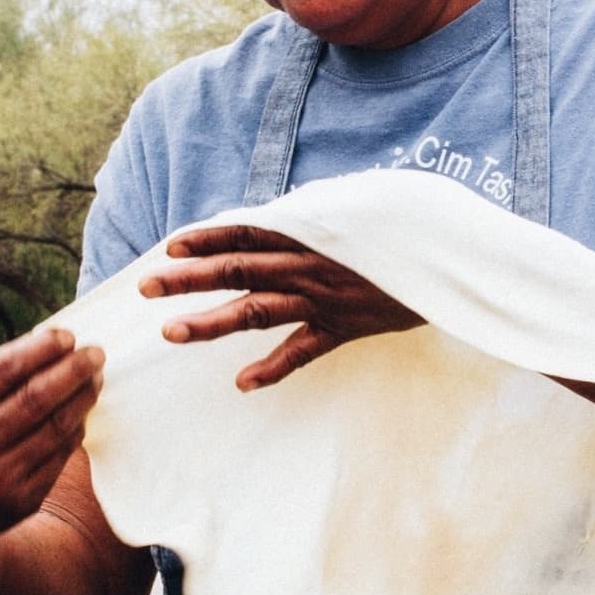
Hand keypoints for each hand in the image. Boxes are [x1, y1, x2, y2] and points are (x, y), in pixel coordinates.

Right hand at [0, 328, 104, 560]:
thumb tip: (48, 348)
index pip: (2, 372)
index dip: (41, 350)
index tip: (67, 336)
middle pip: (36, 399)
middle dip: (72, 371)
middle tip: (96, 353)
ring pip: (55, 428)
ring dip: (82, 398)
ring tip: (95, 379)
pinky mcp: (20, 501)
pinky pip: (59, 457)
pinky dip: (74, 430)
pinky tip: (81, 414)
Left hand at [138, 223, 422, 389]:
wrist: (449, 259)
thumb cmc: (400, 231)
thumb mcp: (357, 211)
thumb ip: (315, 217)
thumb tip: (278, 218)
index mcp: (310, 233)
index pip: (248, 231)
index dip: (208, 238)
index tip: (170, 246)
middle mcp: (310, 265)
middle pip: (239, 270)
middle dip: (188, 278)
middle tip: (145, 286)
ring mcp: (325, 298)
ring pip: (258, 310)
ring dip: (212, 322)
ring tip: (170, 332)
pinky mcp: (345, 327)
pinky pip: (304, 350)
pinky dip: (274, 367)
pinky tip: (242, 383)